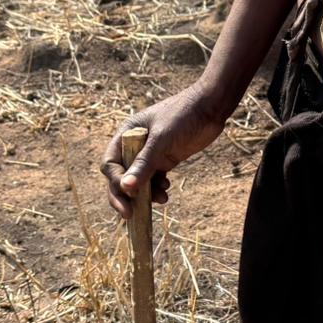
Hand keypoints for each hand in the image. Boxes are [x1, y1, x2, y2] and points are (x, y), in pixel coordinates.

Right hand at [100, 83, 224, 219]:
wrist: (210, 107)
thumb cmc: (183, 116)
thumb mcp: (162, 140)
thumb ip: (144, 164)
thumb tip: (125, 188)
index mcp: (127, 134)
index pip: (111, 164)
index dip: (115, 182)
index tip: (127, 196)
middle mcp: (135, 145)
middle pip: (121, 176)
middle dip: (125, 195)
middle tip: (129, 215)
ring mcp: (151, 153)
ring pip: (139, 181)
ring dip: (145, 194)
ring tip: (161, 199)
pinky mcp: (165, 159)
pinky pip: (154, 179)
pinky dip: (157, 188)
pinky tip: (166, 191)